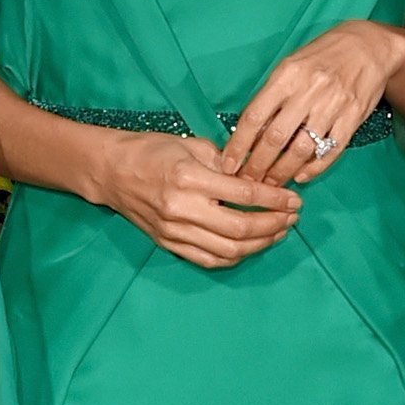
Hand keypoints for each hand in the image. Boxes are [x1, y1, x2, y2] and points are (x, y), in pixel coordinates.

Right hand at [91, 130, 299, 269]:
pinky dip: (235, 257)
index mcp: (189, 179)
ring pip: (228, 251)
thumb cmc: (151, 150)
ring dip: (259, 245)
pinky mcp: (168, 244)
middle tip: (292, 218)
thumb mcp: (191, 145)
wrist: (111, 170)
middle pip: (240, 229)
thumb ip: (226, 163)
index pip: (243, 196)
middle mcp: (182, 209)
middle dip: (273, 225)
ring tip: (278, 232)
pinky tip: (251, 246)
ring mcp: (174, 231)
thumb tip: (258, 181)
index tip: (294, 200)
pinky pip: (209, 260)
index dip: (275, 200)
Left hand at [222, 20, 404, 184]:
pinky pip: (330, 151)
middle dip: (257, 166)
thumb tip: (253, 131)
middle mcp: (308, 91)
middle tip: (247, 181)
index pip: (254, 116)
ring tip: (271, 184)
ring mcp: (332, 106)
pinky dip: (314, 168)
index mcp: (287, 75)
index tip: (228, 164)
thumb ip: (273, 94)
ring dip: (283, 171)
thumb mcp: (292, 64)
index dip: (238, 145)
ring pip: (301, 149)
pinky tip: (301, 175)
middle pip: (275, 138)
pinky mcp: (352, 118)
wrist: (369, 45)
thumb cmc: (324, 54)